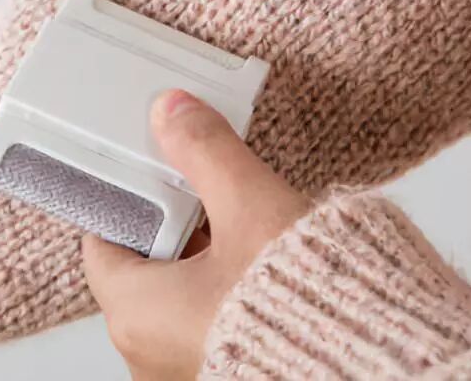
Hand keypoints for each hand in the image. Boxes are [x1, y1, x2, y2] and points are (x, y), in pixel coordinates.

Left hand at [82, 89, 311, 379]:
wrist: (369, 362)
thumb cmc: (304, 311)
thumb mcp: (252, 210)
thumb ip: (207, 153)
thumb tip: (176, 115)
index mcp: (136, 314)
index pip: (102, 245)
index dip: (127, 203)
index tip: (149, 176)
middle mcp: (149, 353)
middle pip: (142, 269)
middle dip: (174, 228)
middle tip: (206, 196)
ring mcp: (186, 369)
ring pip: (177, 297)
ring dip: (204, 260)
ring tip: (243, 230)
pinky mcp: (224, 373)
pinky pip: (208, 323)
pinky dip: (226, 293)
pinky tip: (262, 268)